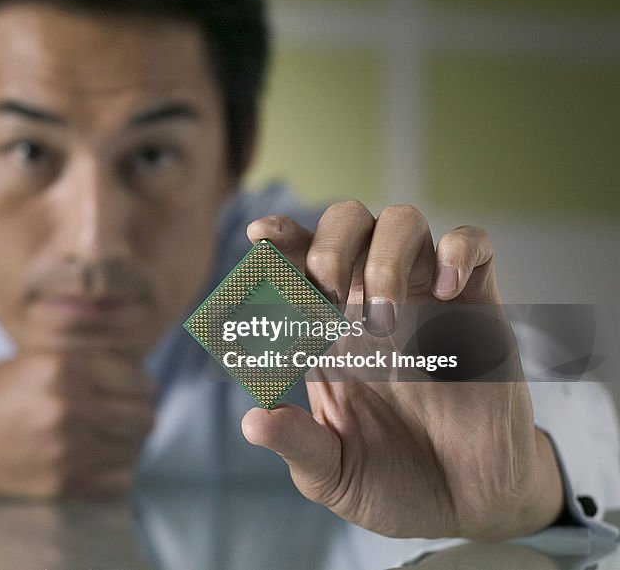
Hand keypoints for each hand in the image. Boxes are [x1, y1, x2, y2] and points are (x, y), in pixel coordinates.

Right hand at [0, 350, 154, 496]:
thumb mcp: (34, 362)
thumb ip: (84, 367)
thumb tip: (137, 380)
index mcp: (63, 367)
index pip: (136, 376)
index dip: (137, 383)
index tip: (130, 390)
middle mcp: (70, 406)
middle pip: (144, 414)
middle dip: (138, 413)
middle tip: (121, 415)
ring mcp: (67, 449)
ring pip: (135, 449)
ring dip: (127, 444)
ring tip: (105, 439)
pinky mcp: (62, 484)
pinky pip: (118, 482)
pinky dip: (114, 474)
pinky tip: (96, 463)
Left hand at [240, 202, 563, 539]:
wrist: (469, 508)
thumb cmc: (391, 482)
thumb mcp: (333, 473)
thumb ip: (298, 444)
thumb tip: (253, 422)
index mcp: (325, 330)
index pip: (297, 261)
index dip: (279, 238)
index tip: (259, 235)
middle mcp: (369, 302)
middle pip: (347, 222)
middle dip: (329, 245)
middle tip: (327, 296)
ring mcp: (425, 301)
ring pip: (403, 222)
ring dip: (384, 256)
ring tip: (382, 318)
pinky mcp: (477, 310)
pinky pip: (473, 246)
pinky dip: (458, 250)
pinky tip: (446, 291)